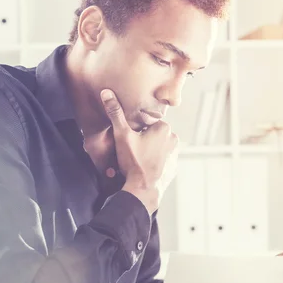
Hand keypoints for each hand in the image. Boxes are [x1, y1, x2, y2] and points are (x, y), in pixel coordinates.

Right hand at [101, 89, 178, 213]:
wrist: (143, 190)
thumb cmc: (134, 162)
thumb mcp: (122, 135)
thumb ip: (115, 113)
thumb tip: (107, 93)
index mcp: (164, 128)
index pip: (147, 123)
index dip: (136, 132)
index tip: (130, 141)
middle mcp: (174, 139)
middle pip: (152, 135)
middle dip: (142, 141)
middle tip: (131, 152)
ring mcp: (175, 155)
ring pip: (157, 148)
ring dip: (148, 151)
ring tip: (136, 161)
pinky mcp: (173, 168)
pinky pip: (161, 161)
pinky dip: (154, 163)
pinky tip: (143, 168)